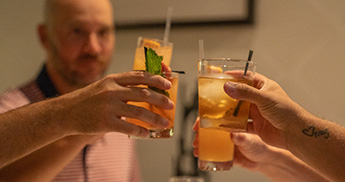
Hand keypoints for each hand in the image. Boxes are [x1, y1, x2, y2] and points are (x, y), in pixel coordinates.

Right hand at [55, 71, 174, 137]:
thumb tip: (145, 91)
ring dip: (155, 118)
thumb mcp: (104, 86)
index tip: (168, 84)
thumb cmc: (87, 99)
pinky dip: (140, 131)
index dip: (157, 79)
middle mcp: (112, 90)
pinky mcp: (105, 122)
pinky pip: (128, 128)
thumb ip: (121, 86)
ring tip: (164, 122)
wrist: (65, 112)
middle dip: (161, 99)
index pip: (140, 76)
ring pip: (139, 111)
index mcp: (113, 80)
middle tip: (171, 105)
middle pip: (144, 93)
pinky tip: (147, 133)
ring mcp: (109, 106)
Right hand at [223, 73, 309, 148]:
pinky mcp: (256, 126)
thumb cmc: (286, 111)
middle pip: (241, 94)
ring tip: (217, 109)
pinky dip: (234, 125)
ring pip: (240, 110)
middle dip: (230, 94)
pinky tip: (225, 125)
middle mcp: (260, 99)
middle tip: (216, 94)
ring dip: (230, 111)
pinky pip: (242, 125)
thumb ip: (245, 93)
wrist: (295, 133)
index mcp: (265, 87)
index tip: (223, 75)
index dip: (236, 75)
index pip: (248, 77)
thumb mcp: (263, 98)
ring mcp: (258, 113)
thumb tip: (227, 86)